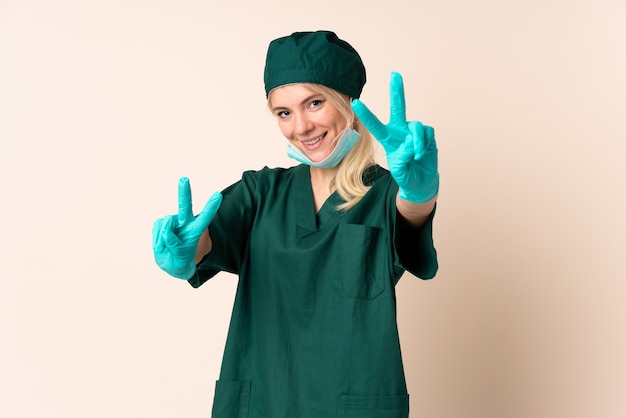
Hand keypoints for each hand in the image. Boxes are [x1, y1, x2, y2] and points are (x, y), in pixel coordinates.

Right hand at [152, 177, 221, 279]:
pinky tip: (160, 245)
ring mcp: (172, 222)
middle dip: (184, 192)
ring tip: (165, 248)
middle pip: (184, 206)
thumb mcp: (181, 259)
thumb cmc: (180, 260)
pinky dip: (156, 239)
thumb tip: (167, 232)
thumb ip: (175, 246)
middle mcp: (184, 223)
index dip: (210, 207)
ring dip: (162, 239)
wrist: (169, 263)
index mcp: (195, 230)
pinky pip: (156, 228)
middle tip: (184, 179)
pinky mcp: (160, 224)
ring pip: (165, 224)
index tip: (217, 195)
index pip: (204, 218)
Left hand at [352, 72, 438, 203]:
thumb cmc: (406, 174)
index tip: (355, 102)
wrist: (421, 181)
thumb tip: (410, 141)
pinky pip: (426, 134)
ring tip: (416, 156)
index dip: (365, 114)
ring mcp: (414, 131)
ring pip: (416, 127)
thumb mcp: (399, 169)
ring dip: (416, 142)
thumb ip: (403, 156)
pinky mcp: (427, 134)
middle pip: (398, 107)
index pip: (375, 125)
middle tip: (394, 74)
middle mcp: (400, 130)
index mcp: (388, 138)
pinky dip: (423, 145)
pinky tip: (422, 154)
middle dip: (397, 90)